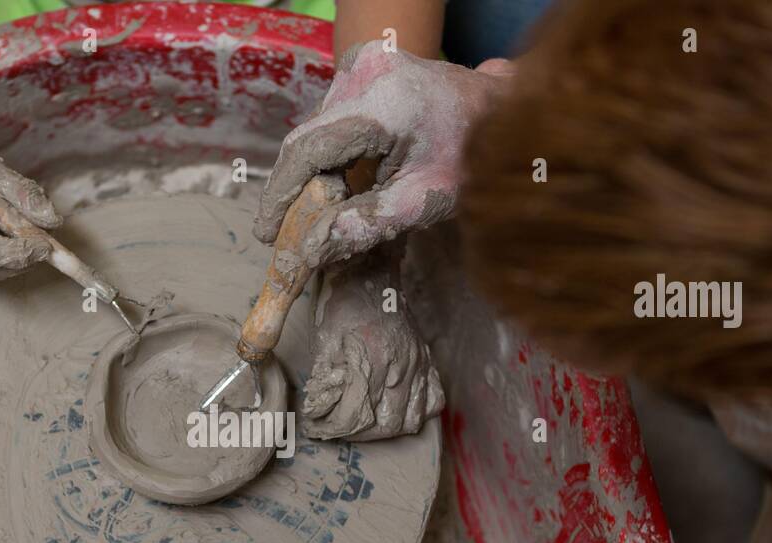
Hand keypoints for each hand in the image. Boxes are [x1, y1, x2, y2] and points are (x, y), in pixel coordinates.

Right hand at [255, 41, 511, 268]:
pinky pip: (331, 119)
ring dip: (315, 175)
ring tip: (328, 213)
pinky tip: (344, 183)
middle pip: (308, 141)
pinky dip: (331, 155)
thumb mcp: (424, 201)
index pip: (306, 151)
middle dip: (297, 191)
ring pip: (317, 131)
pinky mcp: (365, 64)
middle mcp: (364, 71)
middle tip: (291, 236)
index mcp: (380, 104)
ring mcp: (364, 62)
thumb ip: (366, 225)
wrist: (504, 112)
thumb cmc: (474, 158)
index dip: (280, 196)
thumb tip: (310, 251)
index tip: (266, 235)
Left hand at [303, 243, 443, 439]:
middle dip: (356, 434)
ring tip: (362, 426)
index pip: (355, 415)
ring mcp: (419, 365)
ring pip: (410, 420)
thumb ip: (325, 378)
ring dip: (384, 431)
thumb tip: (321, 412)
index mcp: (373, 359)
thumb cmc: (342, 307)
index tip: (315, 428)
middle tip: (336, 429)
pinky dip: (416, 415)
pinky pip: (433, 402)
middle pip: (384, 425)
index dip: (331, 428)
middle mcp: (402, 365)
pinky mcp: (427, 362)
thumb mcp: (324, 340)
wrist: (370, 275)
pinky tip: (396, 412)